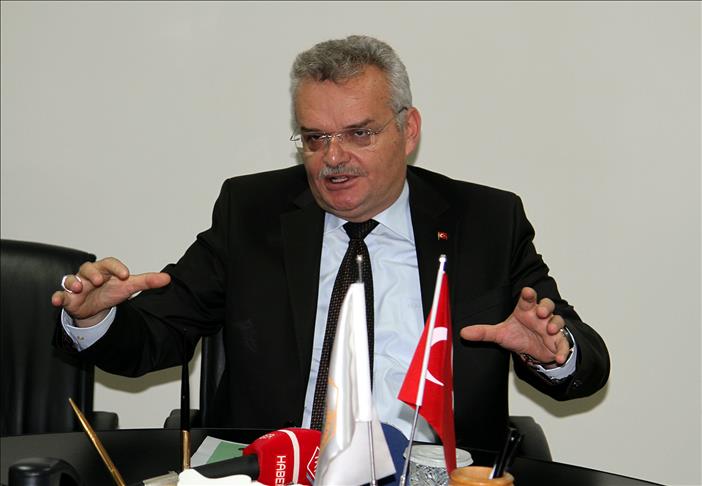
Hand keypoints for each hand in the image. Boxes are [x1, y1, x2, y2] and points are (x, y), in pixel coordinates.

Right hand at [51, 257, 170, 326]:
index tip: (126, 275)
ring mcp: (76, 285)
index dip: (117, 267)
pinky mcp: (68, 297)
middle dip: (92, 273)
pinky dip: (58, 296)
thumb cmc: (112, 291)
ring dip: (73, 282)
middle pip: (88, 268)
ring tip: (78, 287)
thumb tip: (167, 279)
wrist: (97, 307)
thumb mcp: (129, 287)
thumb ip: (147, 282)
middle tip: (99, 280)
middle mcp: (89, 275)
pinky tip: (57, 300)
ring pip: (71, 279)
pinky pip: (60, 294)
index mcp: (105, 270)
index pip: (110, 263)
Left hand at [459, 287, 570, 365]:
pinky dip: (563, 350)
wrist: (533, 352)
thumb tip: (463, 333)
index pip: (528, 298)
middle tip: (540, 312)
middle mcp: (540, 316)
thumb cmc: (518, 336)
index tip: (527, 293)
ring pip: (558, 320)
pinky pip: (564, 344)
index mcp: (525, 310)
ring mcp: (551, 327)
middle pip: (547, 304)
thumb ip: (483, 332)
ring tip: (549, 330)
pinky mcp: (558, 342)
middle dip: (545, 307)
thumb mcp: (499, 334)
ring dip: (555, 324)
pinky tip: (558, 357)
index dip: (529, 294)